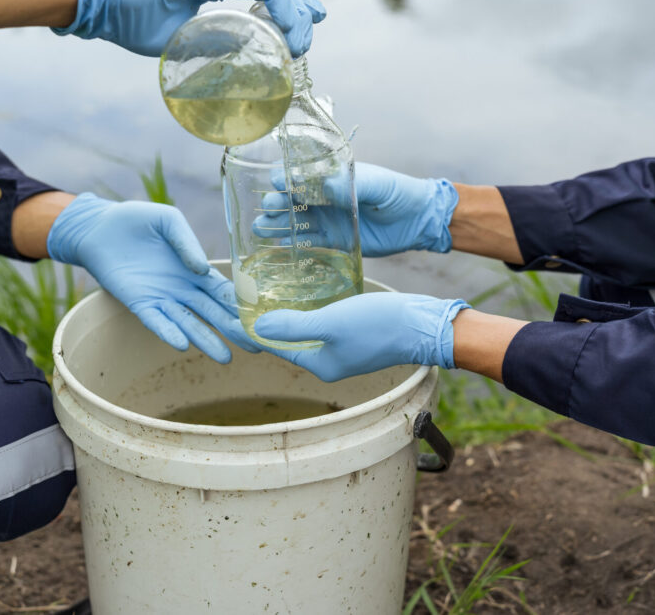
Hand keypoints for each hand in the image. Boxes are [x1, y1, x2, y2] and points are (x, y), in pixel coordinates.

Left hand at [47, 193, 258, 362]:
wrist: (99, 227)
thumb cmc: (137, 220)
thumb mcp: (168, 221)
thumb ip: (186, 242)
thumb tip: (202, 269)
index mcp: (195, 270)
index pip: (223, 291)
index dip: (241, 304)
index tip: (261, 319)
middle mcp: (183, 289)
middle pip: (213, 313)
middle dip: (233, 330)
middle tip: (256, 348)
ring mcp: (161, 298)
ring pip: (189, 324)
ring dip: (205, 340)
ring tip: (225, 358)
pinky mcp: (138, 303)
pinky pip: (156, 321)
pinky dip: (168, 331)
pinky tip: (182, 344)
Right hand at [253, 163, 458, 255]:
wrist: (418, 221)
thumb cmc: (398, 193)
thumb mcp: (378, 183)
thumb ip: (352, 184)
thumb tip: (325, 184)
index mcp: (332, 178)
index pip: (301, 174)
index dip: (286, 176)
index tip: (277, 180)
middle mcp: (324, 198)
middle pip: (291, 199)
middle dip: (275, 202)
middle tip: (268, 207)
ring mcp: (326, 220)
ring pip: (293, 222)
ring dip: (276, 224)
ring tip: (261, 227)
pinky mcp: (332, 242)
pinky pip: (307, 244)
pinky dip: (291, 245)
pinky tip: (277, 246)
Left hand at [253, 292, 469, 381]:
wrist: (423, 324)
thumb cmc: (378, 325)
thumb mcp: (329, 323)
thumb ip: (293, 326)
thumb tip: (256, 329)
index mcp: (319, 363)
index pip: (275, 345)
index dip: (252, 328)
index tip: (230, 310)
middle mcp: (328, 360)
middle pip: (288, 338)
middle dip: (266, 320)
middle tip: (244, 296)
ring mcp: (343, 348)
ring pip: (305, 329)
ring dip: (286, 313)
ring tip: (265, 291)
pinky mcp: (355, 333)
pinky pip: (322, 322)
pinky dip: (308, 309)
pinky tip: (302, 291)